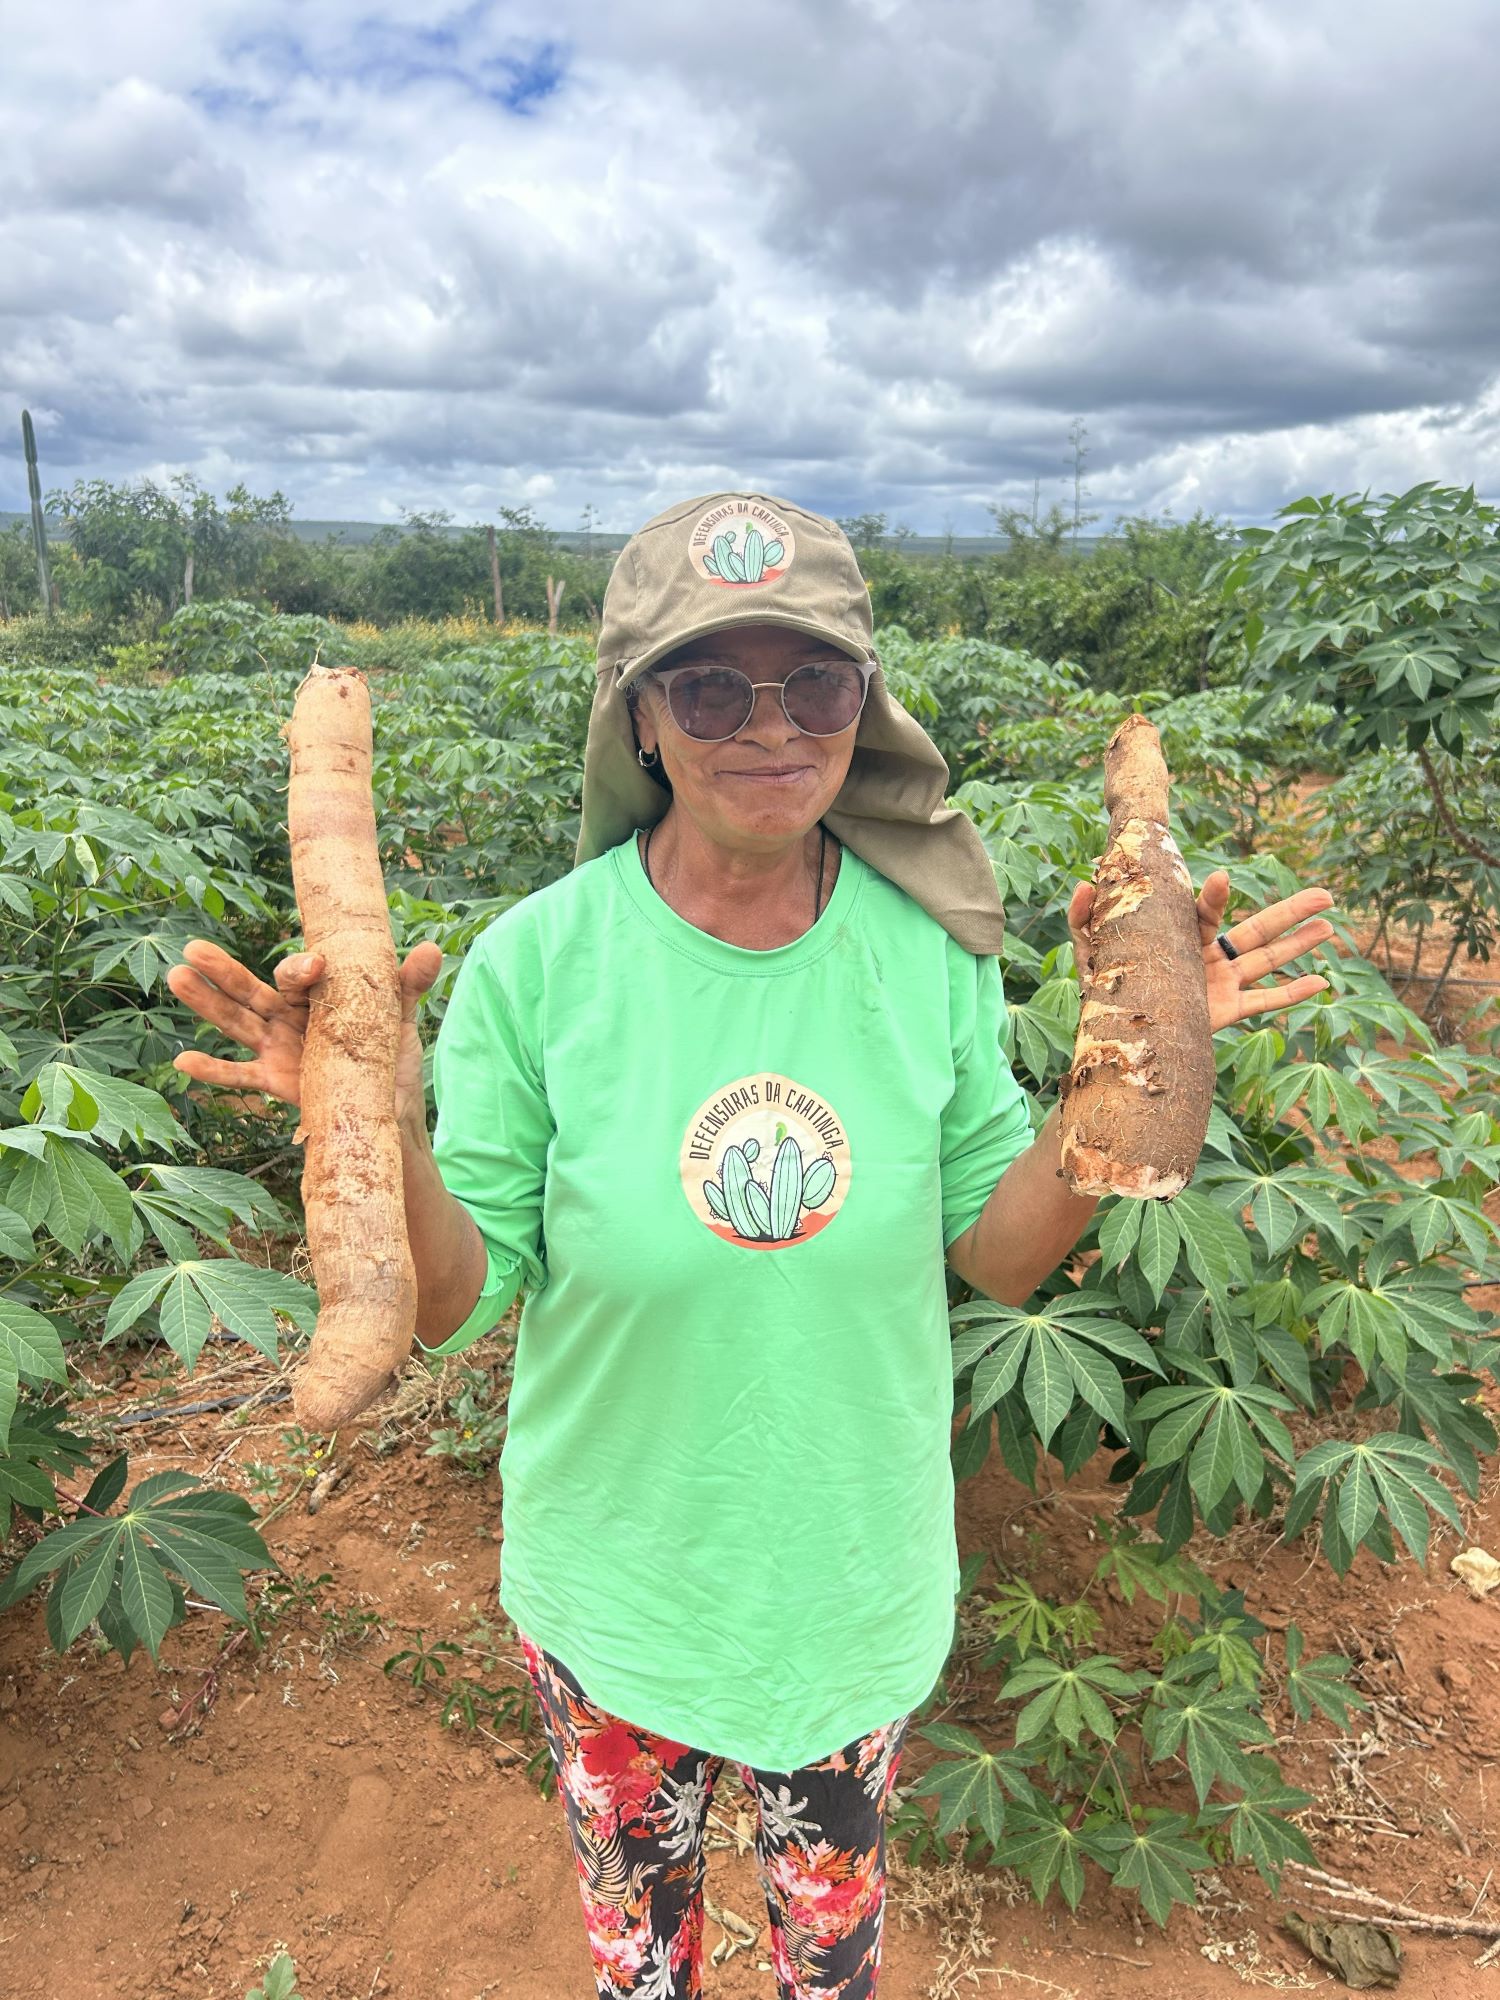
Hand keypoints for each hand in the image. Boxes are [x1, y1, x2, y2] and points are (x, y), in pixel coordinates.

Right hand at [167, 938, 444, 1128]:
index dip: (302, 970)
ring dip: (207, 1005)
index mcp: (318, 996)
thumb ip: (409, 983)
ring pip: (237, 1023)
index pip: (300, 976)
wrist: (389, 1108)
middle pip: (252, 991)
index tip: (317, 966)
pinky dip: (212, 1070)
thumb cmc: (391, 1056)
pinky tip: (182, 1061)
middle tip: (192, 948)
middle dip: (224, 972)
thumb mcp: (400, 1016)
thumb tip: (433, 950)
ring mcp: (278, 1048)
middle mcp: (291, 1018)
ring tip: (177, 979)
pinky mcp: (274, 1080)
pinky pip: (239, 1074)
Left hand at [1066, 869, 1335, 1032]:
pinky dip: (1292, 993)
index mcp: (1180, 938)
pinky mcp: (1226, 1011)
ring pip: (1267, 960)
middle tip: (1325, 894)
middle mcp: (1206, 956)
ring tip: (1331, 927)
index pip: (1202, 915)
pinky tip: (1322, 983)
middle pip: (1256, 929)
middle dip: (1290, 912)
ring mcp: (1220, 983)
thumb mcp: (1093, 954)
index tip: (1219, 880)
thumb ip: (1085, 919)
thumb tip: (1084, 882)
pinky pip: (1264, 1001)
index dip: (1212, 900)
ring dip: (1299, 946)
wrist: (1120, 1038)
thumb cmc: (1108, 990)